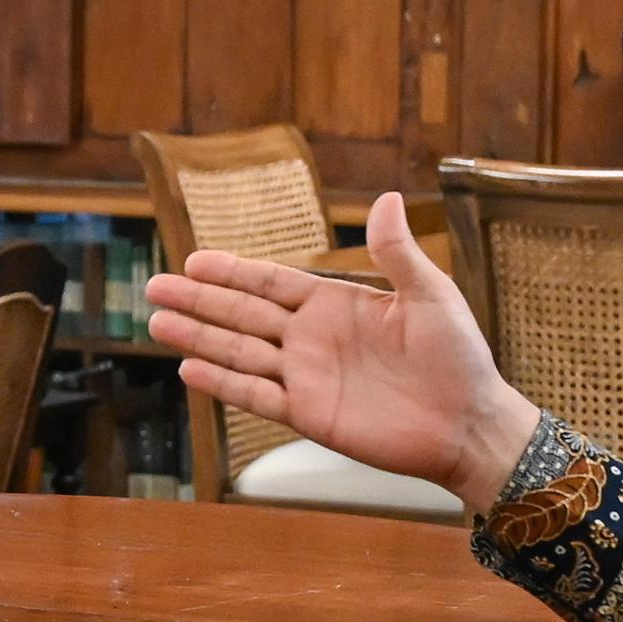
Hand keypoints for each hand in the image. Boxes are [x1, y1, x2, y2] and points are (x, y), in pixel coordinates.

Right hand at [151, 193, 540, 507]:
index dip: (232, 271)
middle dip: (199, 299)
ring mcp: (306, 377)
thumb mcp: (431, 296)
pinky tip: (190, 369)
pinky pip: (257, 397)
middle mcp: (311, 338)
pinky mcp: (309, 414)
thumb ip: (398, 253)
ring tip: (158, 323)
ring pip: (240, 353)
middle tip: (154, 287)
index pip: (271, 282)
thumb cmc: (459, 358)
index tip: (194, 260)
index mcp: (335, 304)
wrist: (468, 424)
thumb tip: (386, 197)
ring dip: (199, 338)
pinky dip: (223, 385)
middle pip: (243, 314)